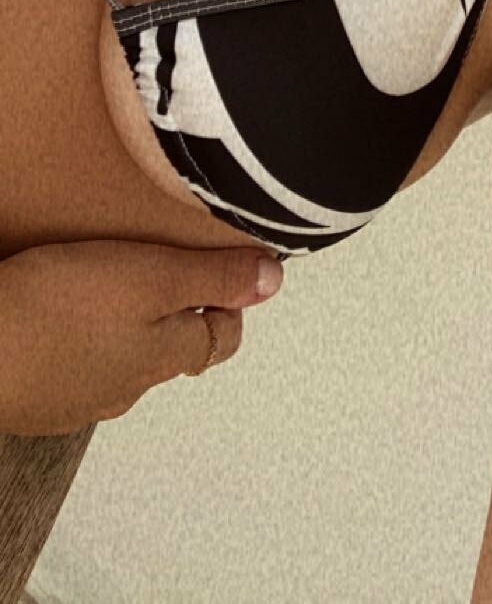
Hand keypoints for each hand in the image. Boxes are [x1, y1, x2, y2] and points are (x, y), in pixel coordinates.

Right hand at [0, 238, 284, 435]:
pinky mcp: (39, 397)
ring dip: (127, 330)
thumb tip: (274, 280)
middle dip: (181, 313)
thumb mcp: (151, 275)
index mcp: (163, 355)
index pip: (222, 338)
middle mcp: (128, 386)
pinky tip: (62, 319)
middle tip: (172, 272)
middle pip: (174, 350)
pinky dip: (80, 345)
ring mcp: (80, 398)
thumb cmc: (56, 309)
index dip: (229, 302)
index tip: (226, 272)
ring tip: (112, 288)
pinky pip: (76, 368)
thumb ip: (212, 277)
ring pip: (124, 362)